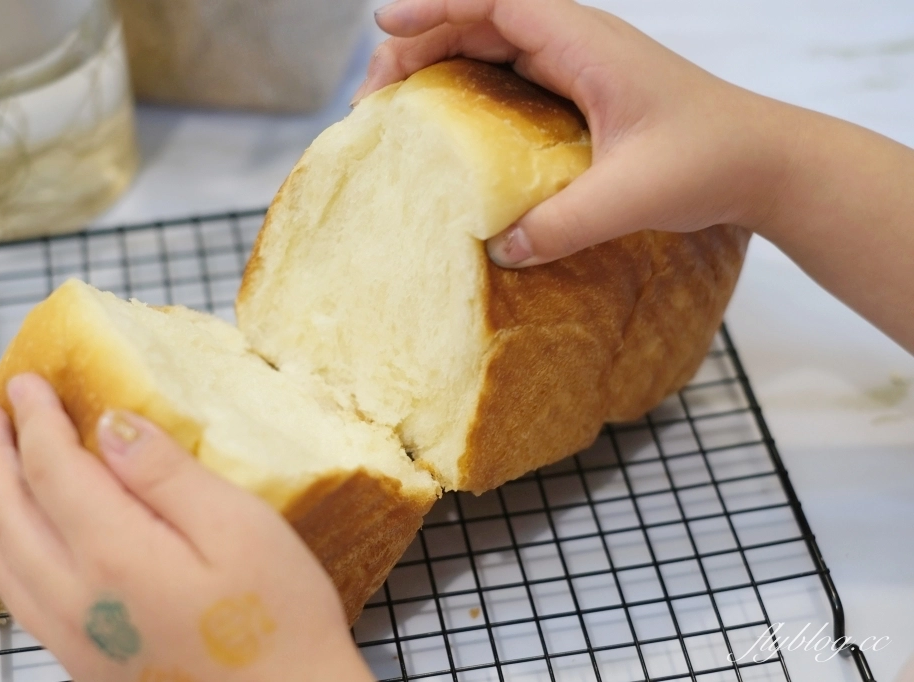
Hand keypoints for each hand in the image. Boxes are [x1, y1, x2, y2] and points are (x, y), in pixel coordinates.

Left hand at [0, 373, 372, 681]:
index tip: (28, 382)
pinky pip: (15, 596)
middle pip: (11, 512)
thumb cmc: (276, 614)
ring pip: (1, 558)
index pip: (53, 470)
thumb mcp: (239, 526)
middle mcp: (76, 597)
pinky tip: (6, 539)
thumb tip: (112, 426)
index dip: (37, 420)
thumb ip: (168, 474)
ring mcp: (73, 635)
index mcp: (116, 554)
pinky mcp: (82, 660)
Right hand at [352, 0, 792, 266]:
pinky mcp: (577, 100)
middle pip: (478, 21)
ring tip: (392, 112)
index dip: (437, 3)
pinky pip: (507, 84)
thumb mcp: (633, 194)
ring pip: (488, 51)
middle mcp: (576, 45)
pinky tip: (445, 137)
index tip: (385, 25)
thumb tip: (496, 249)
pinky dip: (467, 98)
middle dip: (418, 46)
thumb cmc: (713, 159)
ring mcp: (576, 70)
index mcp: (586, 43)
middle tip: (372, 98)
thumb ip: (564, 223)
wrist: (764, 162)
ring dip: (437, 70)